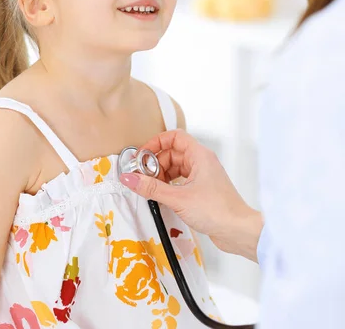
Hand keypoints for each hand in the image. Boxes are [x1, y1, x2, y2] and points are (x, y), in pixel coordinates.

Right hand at [120, 130, 262, 261]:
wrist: (238, 231)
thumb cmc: (218, 210)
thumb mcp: (178, 198)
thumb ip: (151, 188)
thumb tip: (130, 178)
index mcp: (199, 155)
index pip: (174, 137)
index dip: (156, 143)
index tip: (142, 156)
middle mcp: (202, 162)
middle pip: (172, 153)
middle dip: (156, 164)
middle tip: (143, 177)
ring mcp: (203, 176)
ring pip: (176, 168)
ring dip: (162, 176)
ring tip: (151, 189)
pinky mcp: (202, 190)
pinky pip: (181, 180)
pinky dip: (169, 186)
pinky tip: (162, 196)